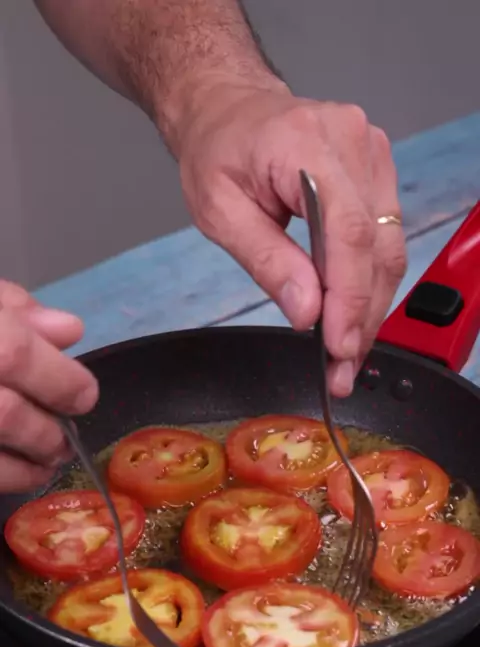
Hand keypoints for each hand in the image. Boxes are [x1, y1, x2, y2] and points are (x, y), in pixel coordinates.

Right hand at [0, 280, 97, 491]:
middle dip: (46, 432)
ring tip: (49, 459)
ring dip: (28, 465)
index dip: (61, 380)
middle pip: (7, 415)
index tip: (85, 396)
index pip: (16, 353)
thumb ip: (13, 309)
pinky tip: (23, 474)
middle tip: (65, 439)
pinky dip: (8, 479)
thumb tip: (70, 331)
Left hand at [176, 82, 406, 395]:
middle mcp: (351, 142)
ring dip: (370, 308)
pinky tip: (352, 317)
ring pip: (389, 248)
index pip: (348, 232)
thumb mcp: (219, 212)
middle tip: (341, 369)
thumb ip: (267, 262)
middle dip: (361, 317)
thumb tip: (308, 312)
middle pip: (377, 245)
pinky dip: (369, 283)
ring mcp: (371, 154)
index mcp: (305, 143)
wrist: (229, 109)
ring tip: (346, 355)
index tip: (339, 347)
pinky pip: (385, 238)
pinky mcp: (376, 171)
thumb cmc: (216, 152)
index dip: (349, 297)